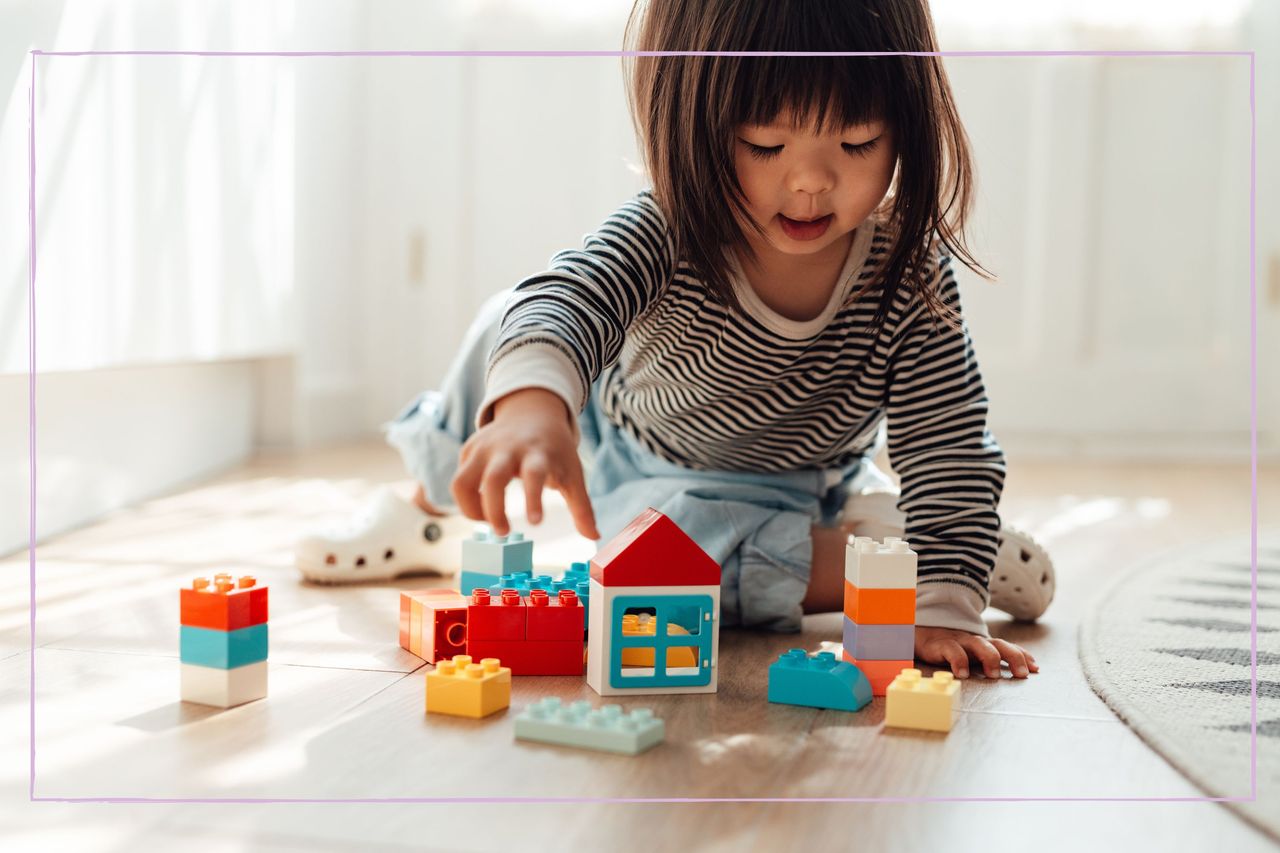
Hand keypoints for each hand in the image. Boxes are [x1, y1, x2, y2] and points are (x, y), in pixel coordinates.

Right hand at [450, 388, 599, 540]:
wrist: (533, 411)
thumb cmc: (555, 450)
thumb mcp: (573, 473)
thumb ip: (582, 507)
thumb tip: (594, 537)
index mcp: (538, 453)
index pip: (534, 474)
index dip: (533, 498)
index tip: (535, 523)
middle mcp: (508, 449)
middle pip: (493, 479)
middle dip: (494, 510)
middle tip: (503, 532)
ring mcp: (484, 447)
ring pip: (462, 481)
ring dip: (471, 508)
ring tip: (488, 523)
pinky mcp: (469, 449)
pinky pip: (459, 480)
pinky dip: (467, 500)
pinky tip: (483, 506)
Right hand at [915, 626, 1038, 678]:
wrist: (921, 633)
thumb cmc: (952, 648)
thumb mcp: (973, 654)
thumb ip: (992, 662)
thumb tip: (1017, 673)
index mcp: (984, 644)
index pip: (1007, 647)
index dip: (1022, 656)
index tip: (1035, 669)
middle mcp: (975, 641)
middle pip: (998, 644)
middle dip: (1013, 657)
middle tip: (1022, 674)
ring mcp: (959, 641)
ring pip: (978, 644)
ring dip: (989, 657)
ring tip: (993, 674)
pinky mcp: (942, 645)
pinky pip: (952, 651)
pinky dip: (959, 662)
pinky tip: (962, 674)